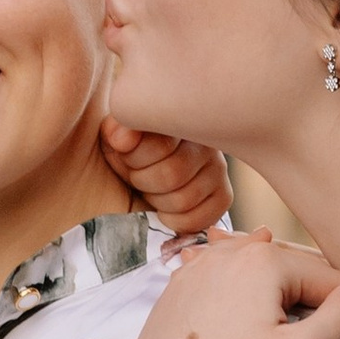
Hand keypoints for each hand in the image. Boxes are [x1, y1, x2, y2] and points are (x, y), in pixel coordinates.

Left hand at [102, 119, 231, 241]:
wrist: (141, 169)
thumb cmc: (128, 150)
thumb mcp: (116, 136)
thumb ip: (118, 130)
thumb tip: (122, 139)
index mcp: (179, 116)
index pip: (159, 144)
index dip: (134, 158)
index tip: (125, 153)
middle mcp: (206, 139)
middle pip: (172, 175)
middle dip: (144, 181)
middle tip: (139, 175)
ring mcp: (218, 167)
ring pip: (183, 200)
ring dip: (158, 202)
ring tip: (153, 189)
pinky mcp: (223, 195)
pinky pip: (198, 219)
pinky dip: (175, 221)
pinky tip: (167, 208)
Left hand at [110, 235, 339, 338]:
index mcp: (263, 260)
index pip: (328, 278)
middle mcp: (226, 254)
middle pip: (290, 270)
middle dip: (313, 299)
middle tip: (327, 337)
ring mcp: (192, 271)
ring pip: (252, 270)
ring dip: (277, 290)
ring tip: (290, 313)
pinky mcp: (172, 295)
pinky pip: (218, 281)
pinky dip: (238, 290)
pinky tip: (240, 303)